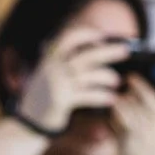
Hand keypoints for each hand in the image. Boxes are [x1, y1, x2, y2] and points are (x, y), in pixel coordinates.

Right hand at [14, 28, 130, 133]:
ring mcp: (57, 84)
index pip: (69, 37)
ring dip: (108, 77)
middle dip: (109, 51)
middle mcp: (52, 68)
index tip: (102, 37)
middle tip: (125, 51)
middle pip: (86, 55)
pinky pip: (88, 95)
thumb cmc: (46, 95)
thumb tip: (99, 50)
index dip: (87, 34)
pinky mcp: (61, 101)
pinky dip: (102, 96)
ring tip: (117, 82)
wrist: (29, 120)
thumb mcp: (49, 73)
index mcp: (49, 58)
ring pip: (90, 76)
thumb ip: (66, 61)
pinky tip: (111, 99)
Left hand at [111, 74, 154, 154]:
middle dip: (122, 93)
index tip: (131, 77)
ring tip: (118, 104)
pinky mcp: (123, 145)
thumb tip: (143, 98)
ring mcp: (134, 134)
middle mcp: (148, 123)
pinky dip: (112, 119)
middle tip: (119, 89)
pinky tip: (115, 119)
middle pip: (127, 99)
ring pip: (117, 111)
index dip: (136, 82)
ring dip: (116, 105)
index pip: (146, 92)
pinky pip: (113, 126)